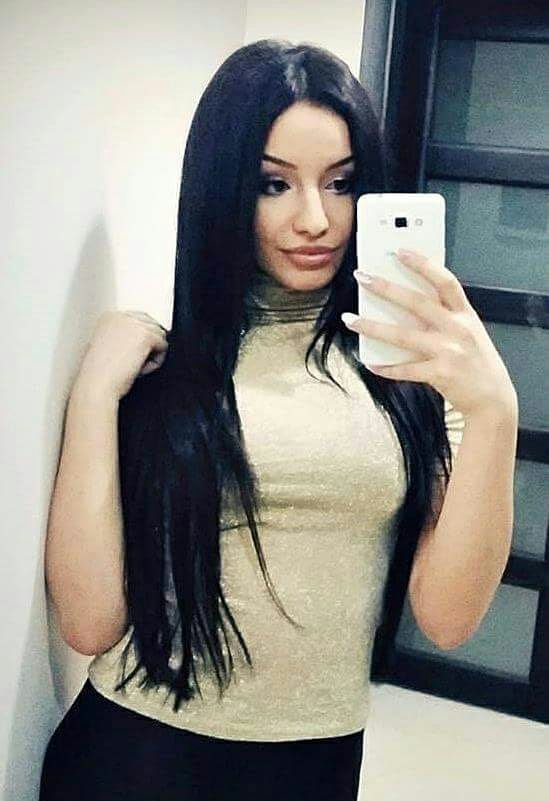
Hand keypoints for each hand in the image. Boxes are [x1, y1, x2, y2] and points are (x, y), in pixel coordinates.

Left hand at [341, 248, 517, 419]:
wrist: (493, 397)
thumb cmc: (476, 361)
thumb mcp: (469, 331)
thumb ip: (444, 316)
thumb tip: (405, 302)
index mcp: (465, 314)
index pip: (444, 281)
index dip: (423, 264)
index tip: (400, 252)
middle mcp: (457, 329)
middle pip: (416, 302)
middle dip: (386, 288)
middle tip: (363, 278)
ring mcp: (448, 351)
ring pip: (402, 335)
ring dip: (372, 327)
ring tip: (351, 320)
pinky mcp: (439, 373)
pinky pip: (404, 369)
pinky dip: (385, 367)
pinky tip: (370, 362)